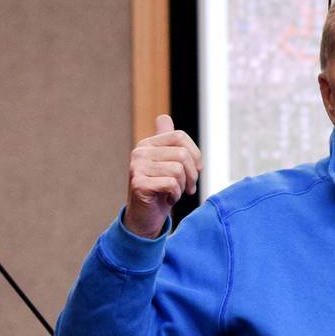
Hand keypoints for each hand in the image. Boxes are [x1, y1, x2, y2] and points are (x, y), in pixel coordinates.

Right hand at [125, 114, 202, 238]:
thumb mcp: (166, 164)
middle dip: (192, 174)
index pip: (180, 136)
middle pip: (182, 154)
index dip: (195, 154)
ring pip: (178, 170)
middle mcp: (140, 152)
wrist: (145, 217)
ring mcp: (137, 167)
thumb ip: (167, 142)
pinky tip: (167, 200)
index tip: (196, 171)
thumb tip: (163, 117)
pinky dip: (175, 195)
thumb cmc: (160, 191)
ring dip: (182, 186)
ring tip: (175, 193)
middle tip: (188, 188)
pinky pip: (171, 184)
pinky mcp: (138, 184)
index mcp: (148, 144)